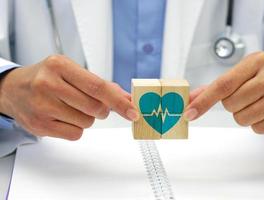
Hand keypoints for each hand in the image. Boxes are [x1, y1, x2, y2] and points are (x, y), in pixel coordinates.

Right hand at [0, 55, 138, 139]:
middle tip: (91, 104)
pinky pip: (75, 134)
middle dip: (101, 109)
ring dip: (87, 118)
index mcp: (60, 65)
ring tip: (70, 107)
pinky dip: (76, 128)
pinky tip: (64, 117)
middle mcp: (49, 84)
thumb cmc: (46, 78)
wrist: (13, 89)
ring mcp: (42, 106)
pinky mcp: (40, 126)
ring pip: (87, 122)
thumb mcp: (70, 71)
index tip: (133, 111)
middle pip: (95, 107)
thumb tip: (126, 98)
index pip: (98, 86)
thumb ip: (99, 84)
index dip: (119, 101)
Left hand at [184, 52, 263, 133]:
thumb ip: (213, 87)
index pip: (223, 84)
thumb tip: (190, 99)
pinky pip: (257, 129)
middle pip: (231, 104)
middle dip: (231, 105)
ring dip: (243, 115)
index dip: (204, 101)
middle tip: (244, 97)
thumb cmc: (261, 80)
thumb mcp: (240, 75)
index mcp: (257, 61)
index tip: (189, 112)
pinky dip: (256, 124)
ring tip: (256, 104)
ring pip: (242, 119)